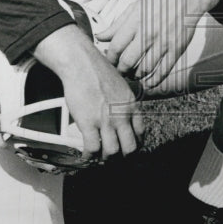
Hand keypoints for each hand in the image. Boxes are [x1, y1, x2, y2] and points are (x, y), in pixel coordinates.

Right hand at [33, 25, 142, 161]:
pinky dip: (88, 156)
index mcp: (131, 105)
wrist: (81, 64)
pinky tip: (85, 156)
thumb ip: (123, 101)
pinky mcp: (88, 123)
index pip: (141, 133)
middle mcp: (122, 115)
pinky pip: (92, 148)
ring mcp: (105, 121)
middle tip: (115, 159)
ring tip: (99, 158)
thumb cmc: (97, 70)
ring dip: (105, 158)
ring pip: (112, 152)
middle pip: (130, 148)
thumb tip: (121, 112)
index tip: (128, 149)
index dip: (135, 145)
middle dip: (123, 158)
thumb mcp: (120, 85)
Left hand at [97, 0, 220, 90]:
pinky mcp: (177, 49)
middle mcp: (148, 33)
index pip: (116, 46)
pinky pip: (163, 71)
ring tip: (132, 75)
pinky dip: (154, 81)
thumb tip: (100, 37)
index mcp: (135, 21)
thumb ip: (117, 24)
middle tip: (119, 72)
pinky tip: (148, 83)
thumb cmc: (159, 0)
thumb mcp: (135, 7)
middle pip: (127, 61)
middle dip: (120, 70)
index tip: (109, 62)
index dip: (109, 58)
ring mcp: (164, 42)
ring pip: (144, 69)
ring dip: (135, 76)